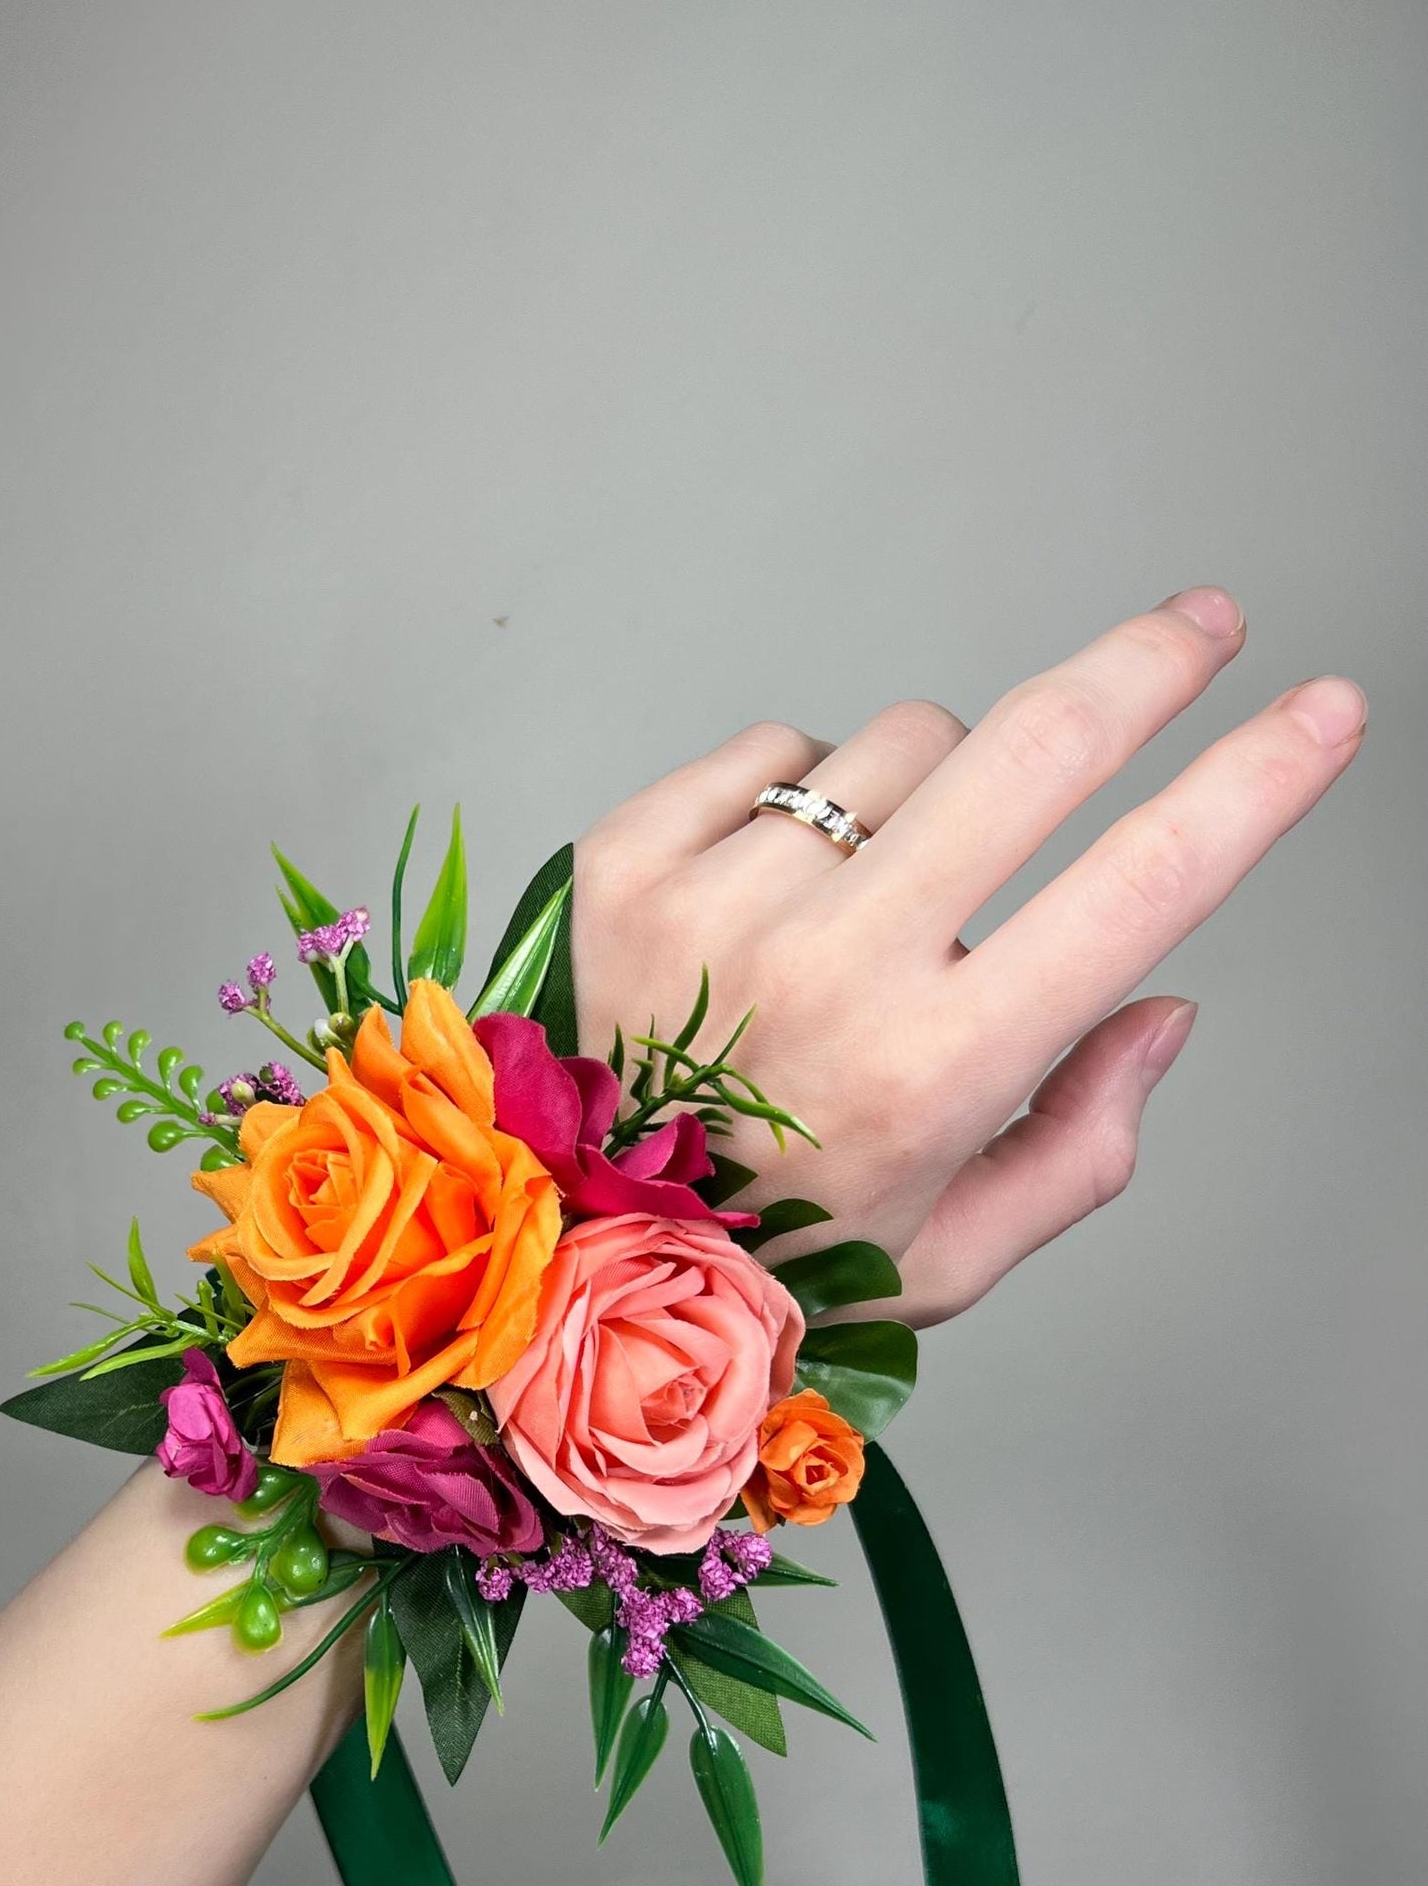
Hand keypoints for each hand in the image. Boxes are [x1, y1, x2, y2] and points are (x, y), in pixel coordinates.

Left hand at [570, 591, 1362, 1324]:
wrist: (562, 1242)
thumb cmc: (766, 1256)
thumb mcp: (951, 1255)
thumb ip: (1082, 1143)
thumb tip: (1164, 1007)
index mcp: (937, 1072)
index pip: (1144, 884)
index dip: (1256, 780)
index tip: (1323, 708)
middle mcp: (831, 972)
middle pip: (1036, 744)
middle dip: (1144, 667)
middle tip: (1199, 629)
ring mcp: (719, 902)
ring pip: (905, 740)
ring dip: (931, 785)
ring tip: (874, 899)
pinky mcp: (627, 857)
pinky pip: (776, 746)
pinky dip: (799, 792)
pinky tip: (774, 889)